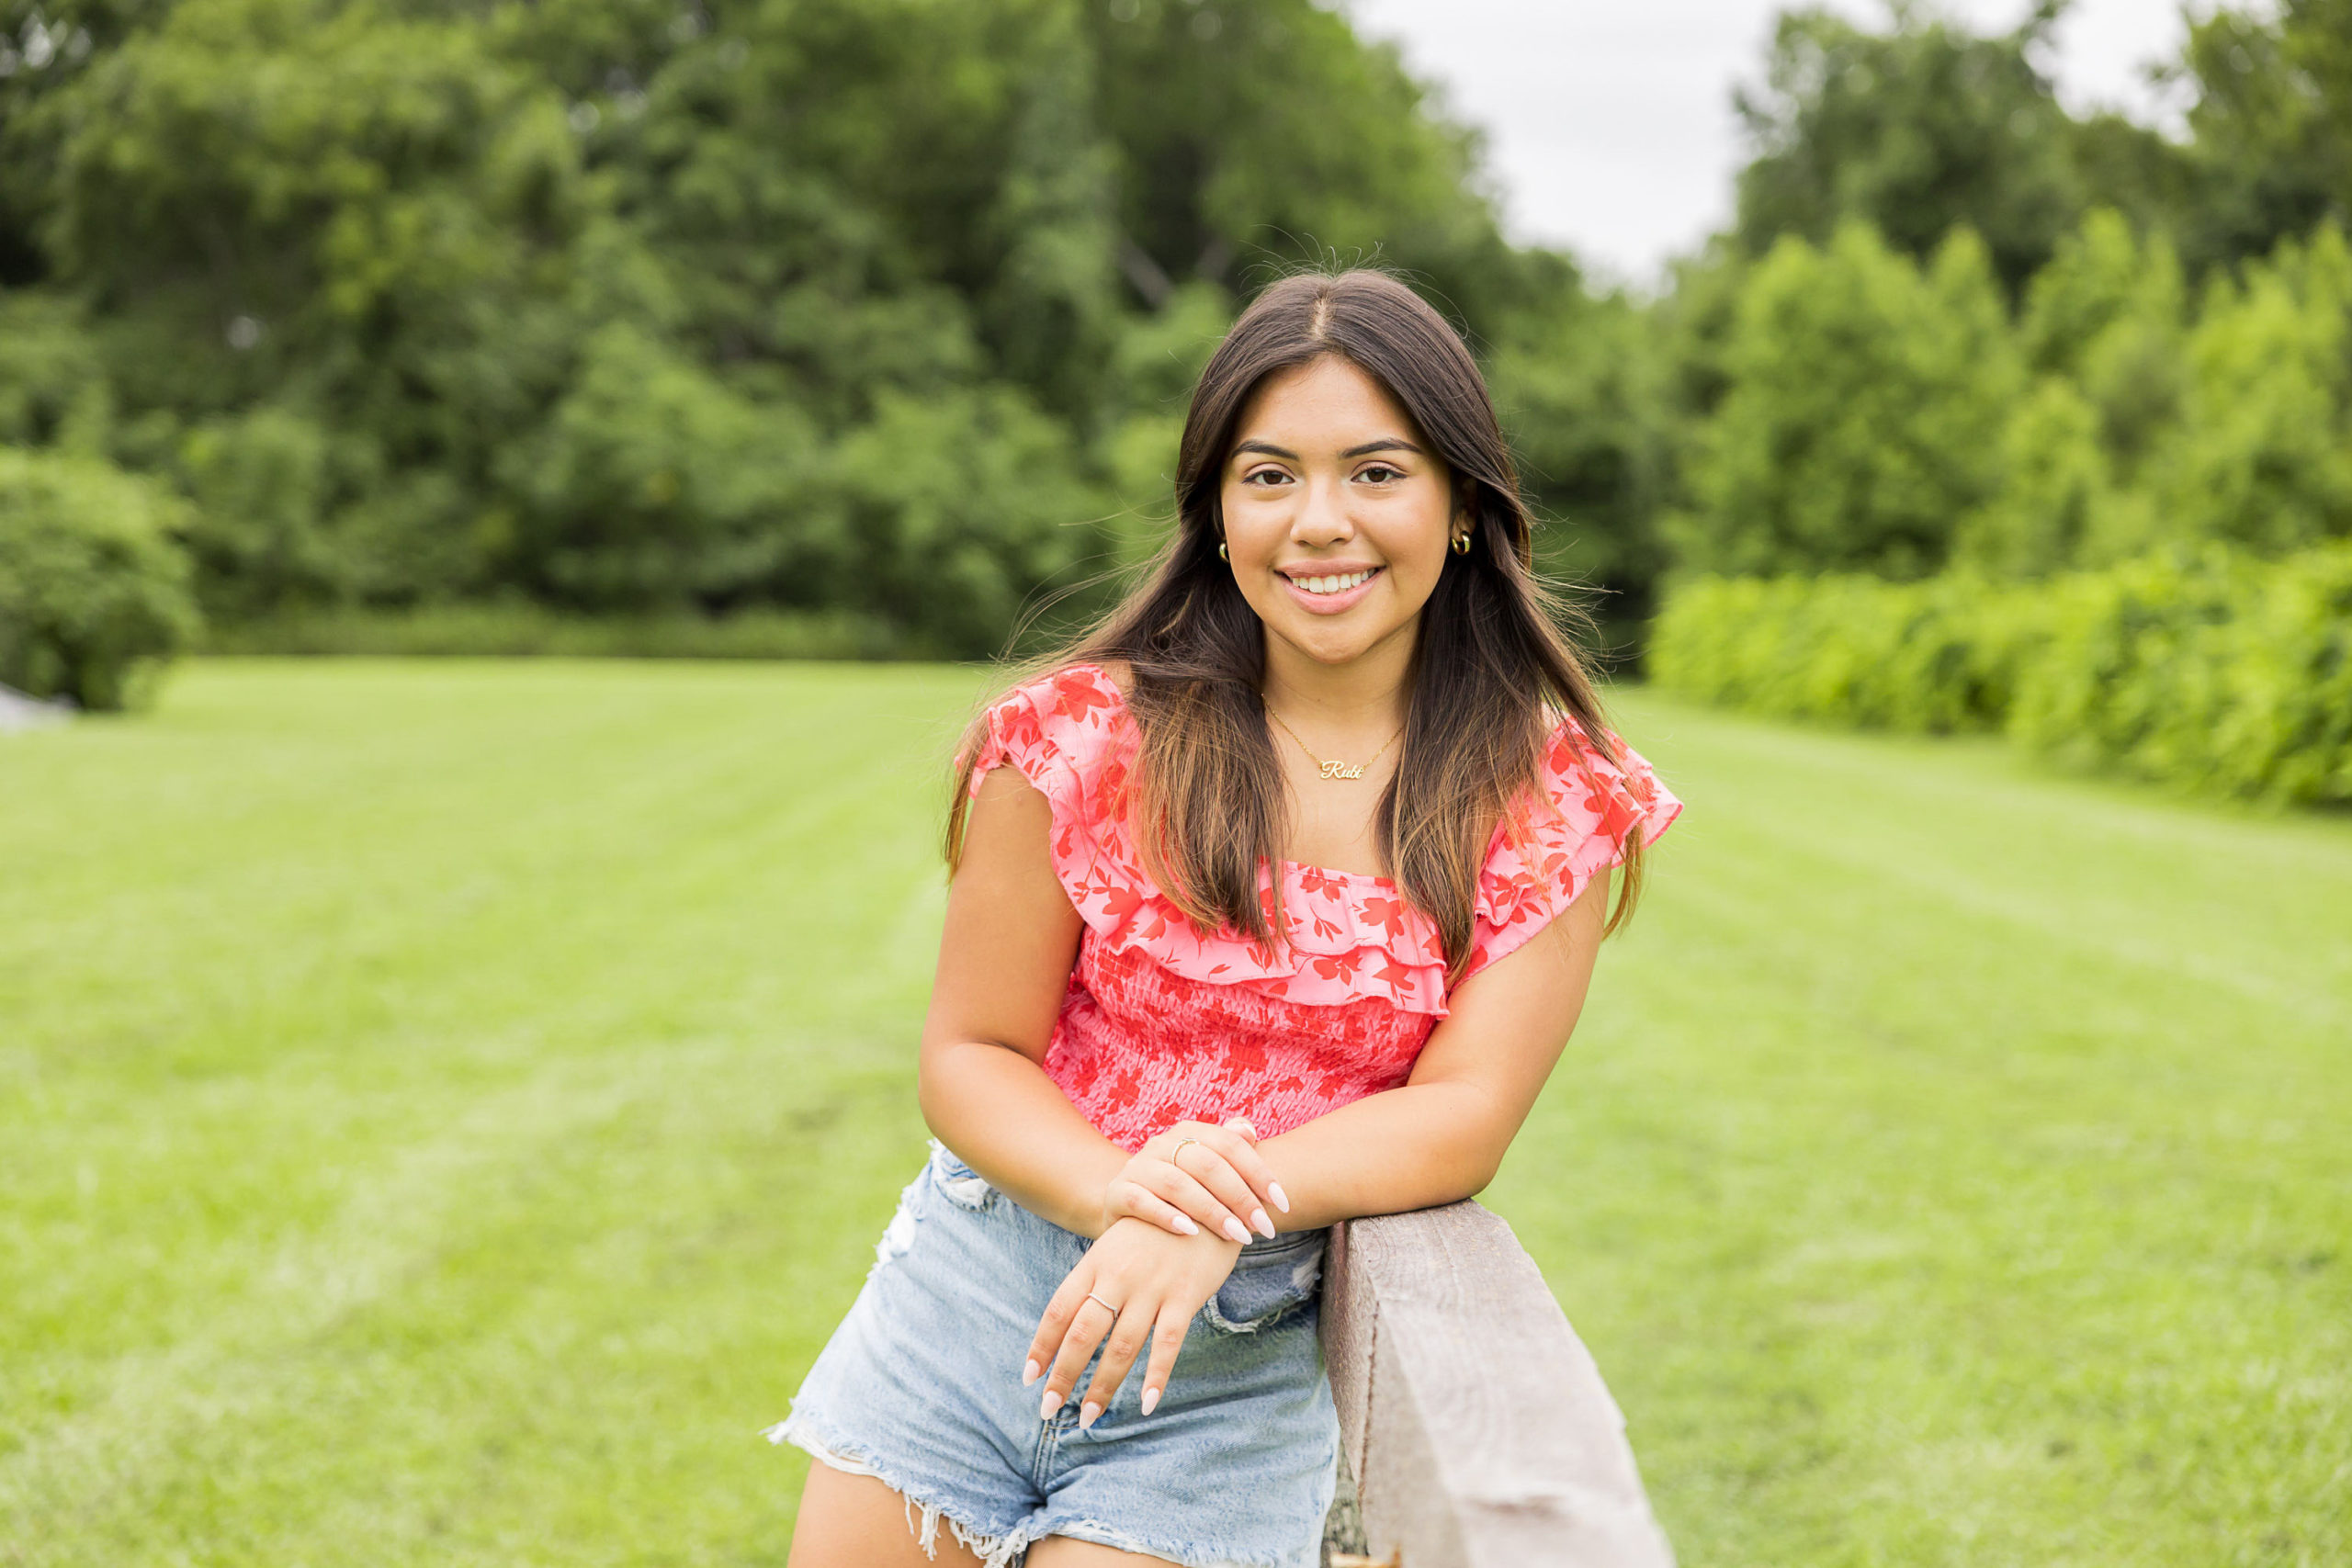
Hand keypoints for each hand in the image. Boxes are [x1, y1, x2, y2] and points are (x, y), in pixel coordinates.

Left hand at [1021, 1216, 1241, 1427]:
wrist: (1208, 1199)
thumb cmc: (1157, 1230)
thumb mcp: (1118, 1246)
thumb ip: (1095, 1281)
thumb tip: (1068, 1326)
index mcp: (1096, 1263)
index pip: (1058, 1310)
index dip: (1041, 1346)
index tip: (1029, 1377)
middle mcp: (1118, 1276)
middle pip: (1082, 1334)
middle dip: (1063, 1376)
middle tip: (1049, 1410)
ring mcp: (1152, 1287)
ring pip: (1120, 1346)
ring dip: (1102, 1386)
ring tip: (1088, 1417)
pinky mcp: (1185, 1296)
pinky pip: (1167, 1344)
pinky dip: (1156, 1376)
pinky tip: (1146, 1404)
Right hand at [1097, 1116, 1289, 1243]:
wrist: (1129, 1213)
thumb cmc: (1182, 1195)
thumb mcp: (1205, 1171)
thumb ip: (1228, 1149)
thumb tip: (1249, 1129)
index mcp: (1188, 1132)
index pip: (1230, 1145)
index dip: (1259, 1172)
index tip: (1281, 1203)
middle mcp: (1161, 1144)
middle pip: (1207, 1165)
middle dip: (1241, 1198)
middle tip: (1264, 1228)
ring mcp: (1137, 1167)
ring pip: (1177, 1184)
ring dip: (1212, 1211)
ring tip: (1237, 1235)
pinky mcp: (1117, 1193)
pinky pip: (1141, 1201)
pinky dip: (1167, 1216)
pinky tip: (1191, 1233)